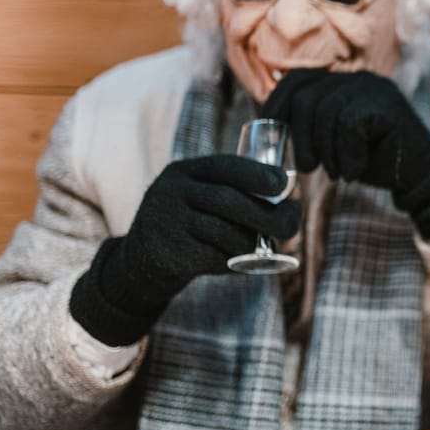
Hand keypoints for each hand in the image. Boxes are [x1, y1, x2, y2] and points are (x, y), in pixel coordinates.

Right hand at [69, 155, 299, 345]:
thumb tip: (289, 208)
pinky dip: (235, 262)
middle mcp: (172, 192)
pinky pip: (217, 259)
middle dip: (269, 215)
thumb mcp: (199, 197)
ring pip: (227, 234)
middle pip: (231, 201)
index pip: (227, 166)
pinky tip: (238, 263)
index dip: (259, 174)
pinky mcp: (170, 254)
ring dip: (252, 244)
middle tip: (290, 226)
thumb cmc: (188, 224)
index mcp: (184, 171)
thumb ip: (233, 193)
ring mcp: (167, 223)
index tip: (284, 184)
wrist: (139, 262)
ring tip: (259, 247)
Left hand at [260, 69, 429, 238]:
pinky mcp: (386, 103)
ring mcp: (373, 87)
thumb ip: (310, 125)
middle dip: (300, 137)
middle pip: (306, 97)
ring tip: (338, 172)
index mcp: (341, 82)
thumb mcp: (333, 140)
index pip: (296, 79)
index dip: (276, 104)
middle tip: (310, 167)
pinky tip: (356, 169)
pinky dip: (347, 154)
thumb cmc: (373, 159)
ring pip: (325, 112)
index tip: (271, 132)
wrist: (418, 175)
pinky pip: (348, 125)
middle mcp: (357, 78)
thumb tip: (269, 126)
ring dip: (326, 151)